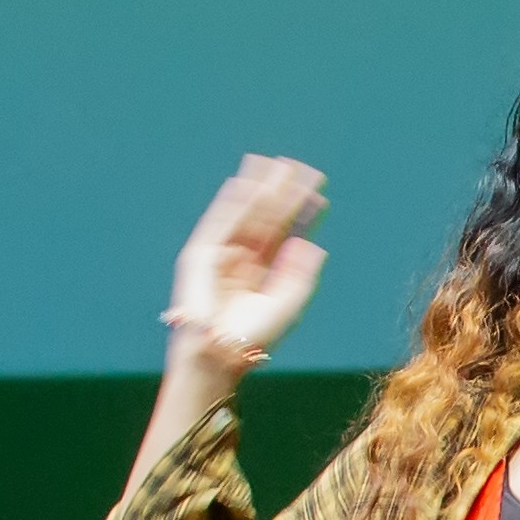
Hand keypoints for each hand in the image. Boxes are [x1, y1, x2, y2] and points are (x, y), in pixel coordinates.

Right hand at [162, 155, 332, 384]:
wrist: (221, 352)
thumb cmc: (255, 335)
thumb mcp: (287, 302)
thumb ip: (299, 273)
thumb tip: (313, 244)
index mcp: (264, 271)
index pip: (285, 233)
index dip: (300, 212)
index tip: (318, 191)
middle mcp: (243, 259)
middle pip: (267, 218)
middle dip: (282, 194)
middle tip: (300, 169)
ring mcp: (222, 254)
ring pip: (245, 214)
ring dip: (259, 190)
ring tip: (276, 167)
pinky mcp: (201, 254)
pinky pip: (220, 221)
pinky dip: (233, 202)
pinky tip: (249, 184)